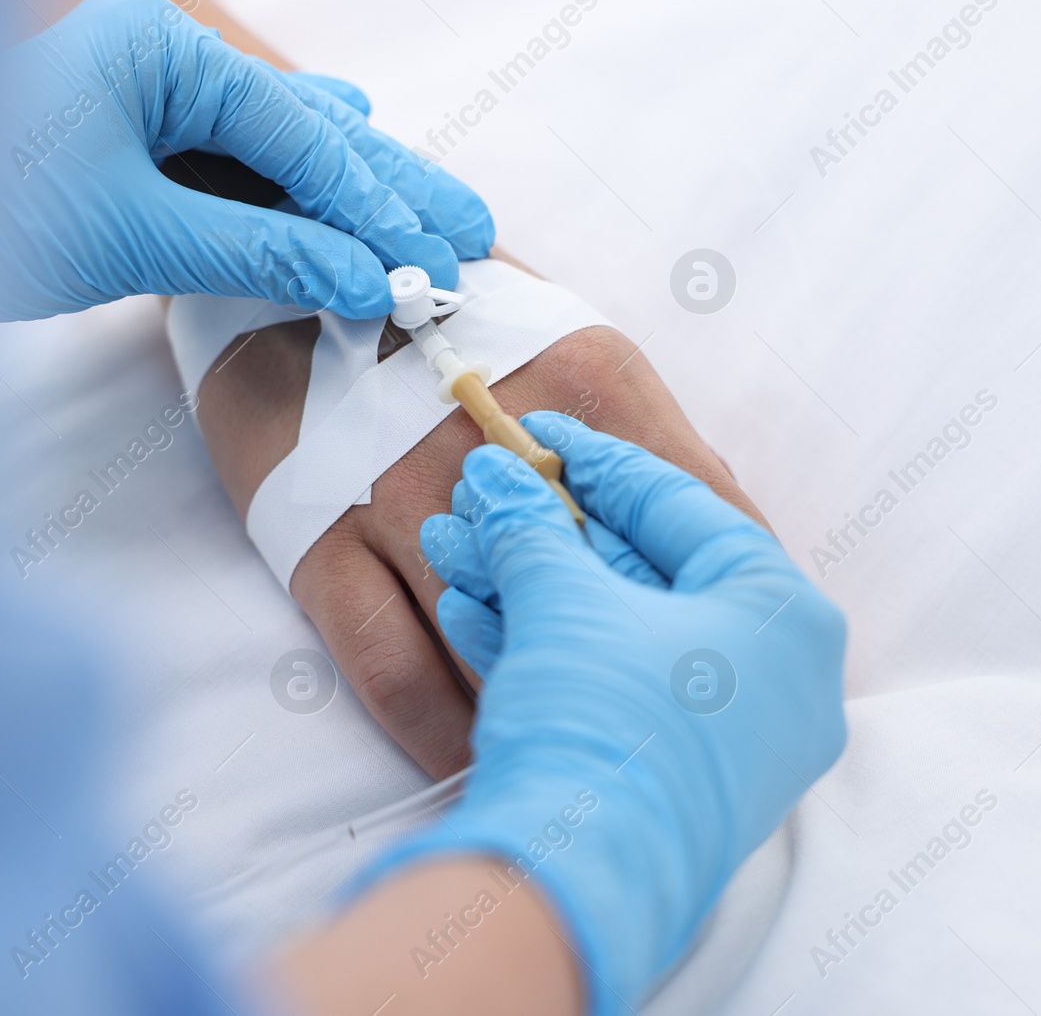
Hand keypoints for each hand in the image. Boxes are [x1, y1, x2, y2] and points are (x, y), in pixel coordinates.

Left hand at [0, 0, 491, 319]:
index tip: (434, 259)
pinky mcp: (146, 162)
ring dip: (355, 208)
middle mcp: (168, 68)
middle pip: (308, 131)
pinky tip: (356, 233)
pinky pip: (242, 188)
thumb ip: (258, 251)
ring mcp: (158, 112)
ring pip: (283, 159)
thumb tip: (369, 281)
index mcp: (160, 53)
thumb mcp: (130, 233)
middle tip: (474, 232)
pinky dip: (298, 221)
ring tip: (439, 237)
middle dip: (390, 190)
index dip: (374, 202)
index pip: (298, 130)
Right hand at [196, 320, 764, 777]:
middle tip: (658, 729)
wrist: (290, 276)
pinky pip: (397, 672)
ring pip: (499, 643)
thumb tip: (723, 518)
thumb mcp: (564, 332)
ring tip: (573, 763)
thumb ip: (644, 426)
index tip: (749, 655)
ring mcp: (403, 496)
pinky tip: (475, 758)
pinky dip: (443, 733)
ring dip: (539, 710)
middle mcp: (503, 440)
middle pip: (601, 590)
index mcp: (589, 374)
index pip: (694, 501)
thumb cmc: (453, 314)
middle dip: (635, 672)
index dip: (730, 589)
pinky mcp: (321, 545)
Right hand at [383, 416, 846, 1012]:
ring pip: (609, 638)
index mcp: (783, 614)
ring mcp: (724, 745)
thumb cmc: (598, 722)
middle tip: (487, 494)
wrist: (564, 896)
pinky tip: (467, 617)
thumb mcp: (563, 598)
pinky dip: (535, 659)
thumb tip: (498, 481)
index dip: (605, 463)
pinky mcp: (663, 791)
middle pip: (643, 575)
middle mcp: (774, 677)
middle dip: (549, 534)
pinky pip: (597, 700)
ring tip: (454, 551)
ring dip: (525, 592)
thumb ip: (533, 525)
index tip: (548, 437)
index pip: (690, 504)